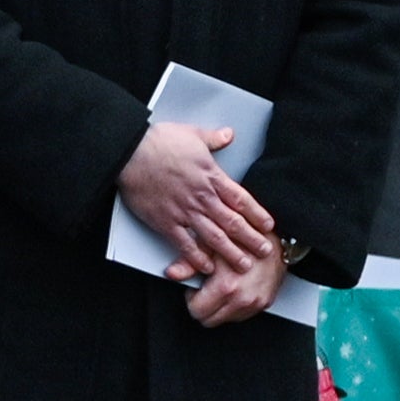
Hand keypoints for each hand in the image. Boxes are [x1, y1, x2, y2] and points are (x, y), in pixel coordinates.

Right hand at [116, 117, 273, 272]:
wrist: (130, 153)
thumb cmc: (158, 142)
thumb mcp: (192, 133)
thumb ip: (213, 138)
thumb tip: (228, 135)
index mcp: (211, 177)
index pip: (241, 200)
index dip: (258, 214)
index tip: (269, 225)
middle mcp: (202, 197)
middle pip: (233, 222)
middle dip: (251, 239)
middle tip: (265, 250)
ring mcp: (184, 212)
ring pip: (214, 237)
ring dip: (231, 252)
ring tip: (244, 264)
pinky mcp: (166, 222)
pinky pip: (185, 244)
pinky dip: (197, 257)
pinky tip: (206, 267)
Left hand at [182, 224, 291, 327]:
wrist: (275, 237)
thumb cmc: (244, 238)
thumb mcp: (211, 245)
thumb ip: (189, 263)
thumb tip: (172, 273)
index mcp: (226, 286)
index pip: (196, 311)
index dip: (192, 297)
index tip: (197, 286)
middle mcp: (242, 299)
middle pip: (209, 320)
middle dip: (204, 305)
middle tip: (209, 285)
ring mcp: (255, 303)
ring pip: (225, 319)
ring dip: (220, 306)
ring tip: (224, 283)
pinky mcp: (265, 303)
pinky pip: (242, 314)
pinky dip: (235, 304)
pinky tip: (237, 286)